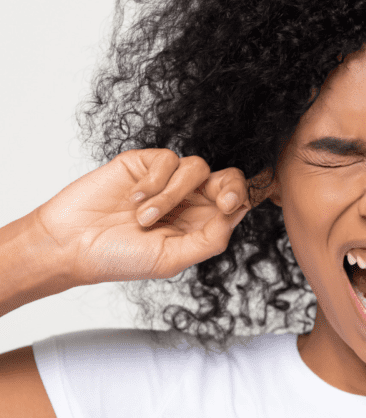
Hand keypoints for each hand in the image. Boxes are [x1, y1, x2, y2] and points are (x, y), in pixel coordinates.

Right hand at [32, 148, 251, 285]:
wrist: (71, 244)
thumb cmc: (120, 258)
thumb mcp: (171, 258)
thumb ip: (209, 239)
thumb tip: (236, 214)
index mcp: (200, 223)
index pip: (235, 202)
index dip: (243, 197)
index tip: (231, 205)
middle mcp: (188, 200)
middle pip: (226, 177)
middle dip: (229, 186)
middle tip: (222, 201)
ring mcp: (167, 180)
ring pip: (197, 168)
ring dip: (172, 195)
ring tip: (143, 218)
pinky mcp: (145, 163)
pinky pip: (168, 159)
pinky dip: (154, 182)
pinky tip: (133, 199)